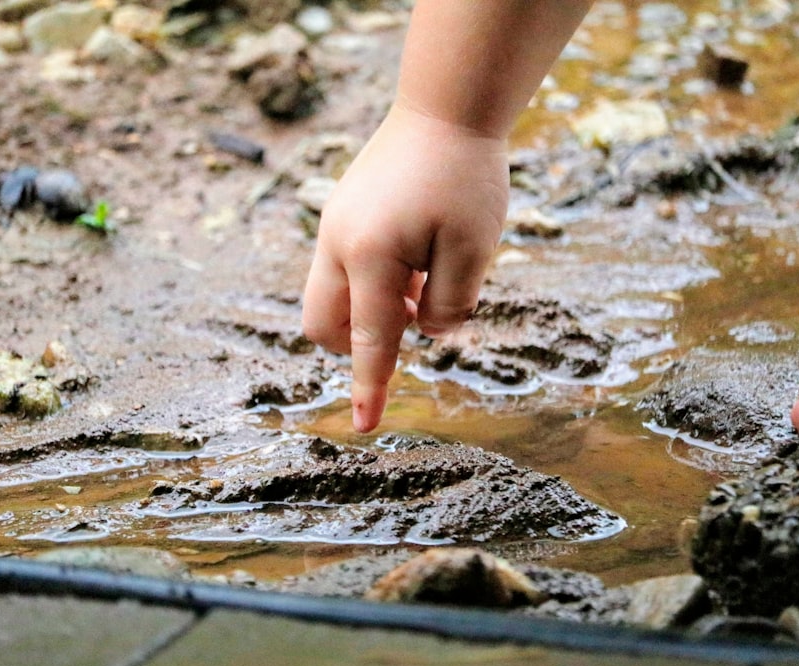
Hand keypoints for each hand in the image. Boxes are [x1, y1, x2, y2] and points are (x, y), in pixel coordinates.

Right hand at [302, 102, 509, 431]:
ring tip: (423, 275)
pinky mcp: (339, 215)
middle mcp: (337, 245)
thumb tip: (424, 330)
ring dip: (369, 310)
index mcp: (370, 257)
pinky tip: (415, 252)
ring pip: (329, 298)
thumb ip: (449, 306)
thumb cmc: (466, 176)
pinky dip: (371, 283)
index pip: (369, 341)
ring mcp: (332, 227)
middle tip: (416, 315)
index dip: (369, 387)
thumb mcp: (474, 250)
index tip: (363, 426)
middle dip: (358, 344)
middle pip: (323, 326)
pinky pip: (341, 268)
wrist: (446, 106)